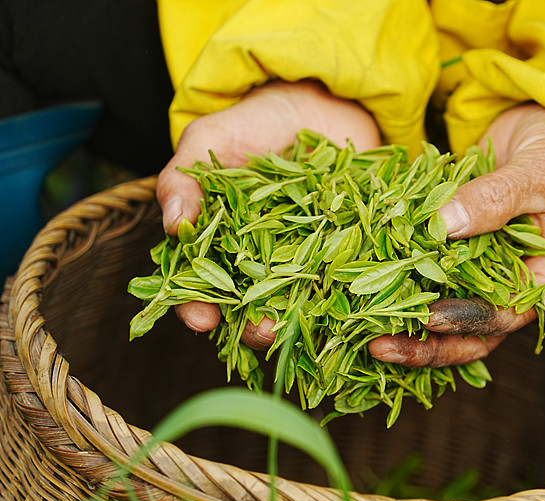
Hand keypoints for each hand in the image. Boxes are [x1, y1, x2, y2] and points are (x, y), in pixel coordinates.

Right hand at [157, 80, 380, 348]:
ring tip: (303, 327)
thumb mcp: (211, 139)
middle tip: (262, 331)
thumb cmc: (256, 122)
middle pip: (251, 307)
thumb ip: (185, 178)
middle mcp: (260, 263)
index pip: (198, 286)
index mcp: (218, 244)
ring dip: (301, 321)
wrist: (321, 105)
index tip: (200, 319)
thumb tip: (173, 225)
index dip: (195, 306)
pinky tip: (351, 302)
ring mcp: (306, 262)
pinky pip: (347, 279)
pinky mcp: (348, 252)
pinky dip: (349, 294)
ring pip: (300, 303)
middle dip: (253, 326)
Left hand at [368, 103, 544, 366]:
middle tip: (380, 347)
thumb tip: (443, 226)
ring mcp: (489, 274)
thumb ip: (495, 199)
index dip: (464, 320)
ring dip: (409, 326)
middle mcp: (519, 287)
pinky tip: (369, 292)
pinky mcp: (464, 256)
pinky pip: (433, 280)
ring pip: (449, 317)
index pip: (506, 314)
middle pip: (473, 335)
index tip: (425, 317)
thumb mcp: (539, 172)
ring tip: (367, 332)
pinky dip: (404, 288)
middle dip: (427, 346)